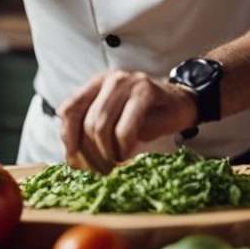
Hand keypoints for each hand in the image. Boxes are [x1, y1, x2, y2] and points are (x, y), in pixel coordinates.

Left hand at [57, 69, 198, 167]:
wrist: (181, 105)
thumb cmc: (146, 116)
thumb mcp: (115, 120)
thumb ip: (93, 129)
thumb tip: (72, 159)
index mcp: (97, 84)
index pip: (70, 108)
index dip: (68, 136)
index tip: (74, 158)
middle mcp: (110, 79)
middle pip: (87, 121)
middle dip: (92, 151)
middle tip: (100, 169)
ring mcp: (129, 83)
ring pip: (102, 125)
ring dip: (107, 152)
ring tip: (115, 163)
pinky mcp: (147, 92)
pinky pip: (125, 129)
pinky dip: (123, 148)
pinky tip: (127, 155)